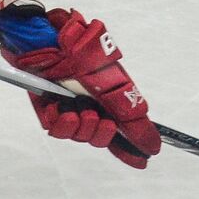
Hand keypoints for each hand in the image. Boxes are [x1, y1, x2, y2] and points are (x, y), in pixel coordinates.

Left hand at [0, 8, 160, 168]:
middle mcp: (90, 101)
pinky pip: (55, 128)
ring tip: (80, 112)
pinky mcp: (46, 105)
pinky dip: (61, 124)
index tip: (141, 161)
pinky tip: (61, 109)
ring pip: (79, 135)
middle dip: (103, 135)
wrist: (44, 38)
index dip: (130, 148)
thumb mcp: (114, 83)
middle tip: (102, 121)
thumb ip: (131, 115)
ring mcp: (68, 104)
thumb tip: (154, 144)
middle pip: (100, 137)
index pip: (122, 130)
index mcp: (110, 95)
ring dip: (83, 128)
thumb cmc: (80, 52)